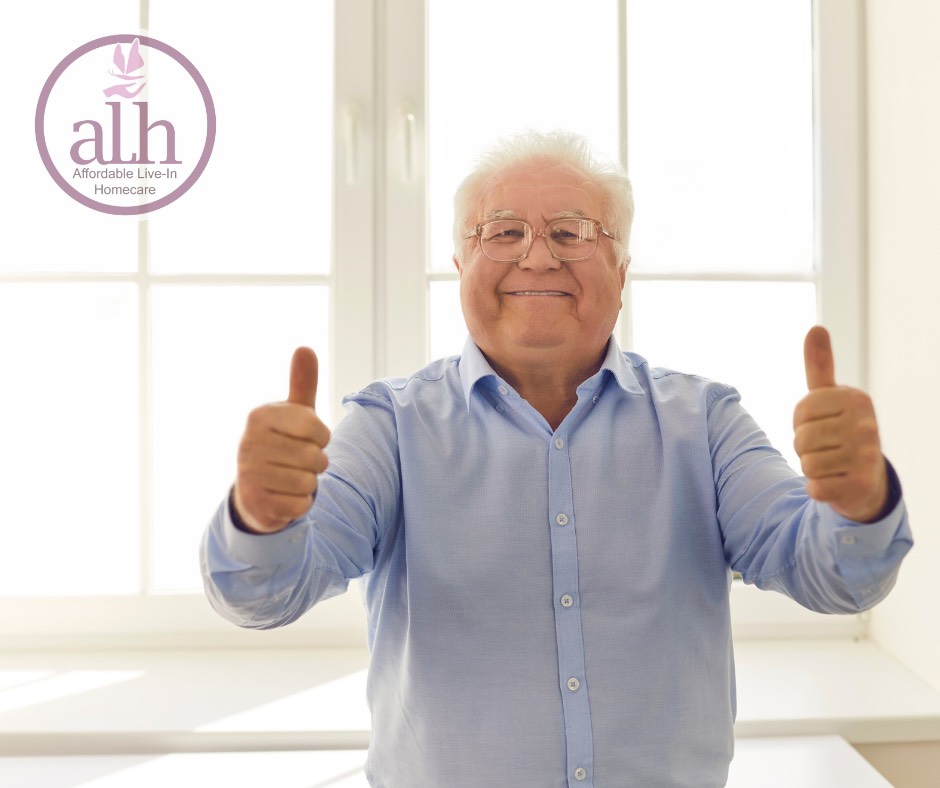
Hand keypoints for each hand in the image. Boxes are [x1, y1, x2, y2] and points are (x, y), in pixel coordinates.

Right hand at [233, 347, 330, 532]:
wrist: (257, 490)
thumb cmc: (283, 444)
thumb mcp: (294, 414)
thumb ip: (302, 384)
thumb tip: (304, 348)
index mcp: (260, 416)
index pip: (315, 428)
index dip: (322, 437)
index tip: (310, 438)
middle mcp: (248, 443)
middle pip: (314, 457)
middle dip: (316, 463)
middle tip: (301, 462)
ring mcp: (248, 474)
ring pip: (308, 482)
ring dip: (308, 484)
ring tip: (293, 478)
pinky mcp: (254, 503)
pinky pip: (299, 505)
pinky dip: (300, 503)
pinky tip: (285, 496)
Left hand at [793, 326, 887, 521]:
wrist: (867, 481)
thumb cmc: (841, 432)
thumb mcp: (830, 398)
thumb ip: (820, 366)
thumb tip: (816, 328)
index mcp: (857, 400)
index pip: (801, 411)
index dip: (801, 423)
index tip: (821, 425)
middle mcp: (867, 425)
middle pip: (802, 438)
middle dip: (805, 448)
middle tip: (827, 449)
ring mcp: (867, 456)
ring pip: (807, 463)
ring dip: (812, 468)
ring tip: (832, 464)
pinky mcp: (861, 486)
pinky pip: (815, 488)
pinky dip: (818, 489)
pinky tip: (836, 483)